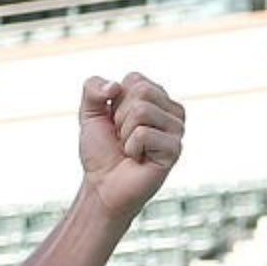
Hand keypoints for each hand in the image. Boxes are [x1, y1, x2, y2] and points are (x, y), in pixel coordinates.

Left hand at [75, 73, 184, 220]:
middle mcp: (172, 110)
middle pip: (141, 92)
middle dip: (119, 117)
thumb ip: (93, 88)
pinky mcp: (175, 148)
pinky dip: (131, 148)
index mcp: (156, 98)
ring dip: (124, 134)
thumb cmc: (101, 152)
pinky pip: (144, 134)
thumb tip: (114, 85)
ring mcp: (177, 129)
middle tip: (121, 138)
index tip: (115, 123)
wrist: (102, 186)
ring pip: (142, 111)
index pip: (135, 79)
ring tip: (129, 149)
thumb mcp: (89, 114)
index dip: (114, 102)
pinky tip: (138, 159)